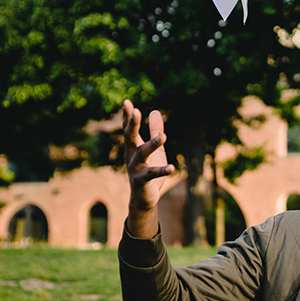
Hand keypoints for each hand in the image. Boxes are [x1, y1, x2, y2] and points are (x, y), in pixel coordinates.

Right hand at [122, 100, 173, 232]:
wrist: (143, 198)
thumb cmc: (148, 169)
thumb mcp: (153, 149)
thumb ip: (154, 131)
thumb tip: (155, 111)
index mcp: (133, 147)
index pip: (129, 129)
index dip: (127, 116)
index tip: (127, 102)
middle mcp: (131, 156)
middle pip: (130, 138)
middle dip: (132, 125)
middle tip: (136, 111)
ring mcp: (135, 169)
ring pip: (142, 154)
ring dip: (152, 145)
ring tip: (164, 136)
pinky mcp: (142, 181)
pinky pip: (152, 174)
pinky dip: (162, 170)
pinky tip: (172, 167)